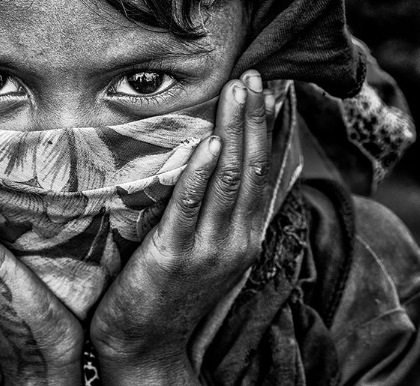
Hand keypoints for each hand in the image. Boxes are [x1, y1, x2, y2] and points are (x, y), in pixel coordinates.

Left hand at [90, 70, 274, 384]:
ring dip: (236, 130)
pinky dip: (201, 172)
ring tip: (240, 90)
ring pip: (228, 179)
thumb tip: (213, 164)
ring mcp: (208, 249)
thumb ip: (214, 211)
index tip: (272, 90)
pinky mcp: (174, 257)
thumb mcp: (204, 249)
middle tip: (255, 74)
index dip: (269, 130)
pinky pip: (189, 207)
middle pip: (251, 167)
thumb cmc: (171, 293)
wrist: (148, 346)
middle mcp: (235, 239)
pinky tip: (210, 141)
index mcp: (244, 234)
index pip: (263, 172)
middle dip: (255, 118)